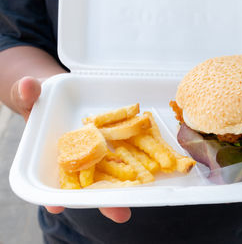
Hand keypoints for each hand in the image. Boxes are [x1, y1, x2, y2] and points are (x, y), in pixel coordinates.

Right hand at [11, 76, 131, 222]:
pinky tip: (156, 162)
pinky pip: (132, 149)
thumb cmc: (46, 101)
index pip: (60, 180)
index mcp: (60, 156)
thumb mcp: (33, 97)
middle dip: (105, 200)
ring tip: (141, 195)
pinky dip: (143, 155)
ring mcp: (103, 151)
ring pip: (115, 171)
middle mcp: (83, 159)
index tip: (58, 206)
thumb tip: (26, 86)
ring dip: (128, 184)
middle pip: (93, 184)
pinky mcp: (119, 140)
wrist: (65, 94)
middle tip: (120, 214)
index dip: (57, 194)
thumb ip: (29, 95)